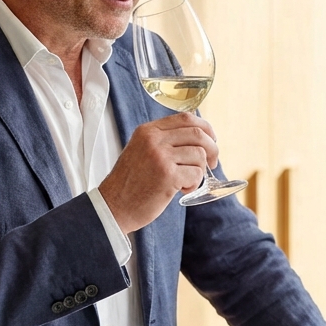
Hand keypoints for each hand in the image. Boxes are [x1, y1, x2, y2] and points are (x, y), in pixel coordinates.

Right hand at [99, 113, 218, 233]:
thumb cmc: (130, 183)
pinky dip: (194, 184)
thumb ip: (163, 141)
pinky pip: (196, 174)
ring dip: (199, 171)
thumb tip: (198, 135)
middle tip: (212, 163)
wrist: (113, 207)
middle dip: (212, 149)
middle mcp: (153, 140)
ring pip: (199, 155)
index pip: (186, 118)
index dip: (205, 128)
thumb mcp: (141, 151)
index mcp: (147, 131)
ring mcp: (160, 157)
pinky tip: (180, 190)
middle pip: (198, 134)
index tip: (211, 140)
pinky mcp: (168, 176)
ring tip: (184, 182)